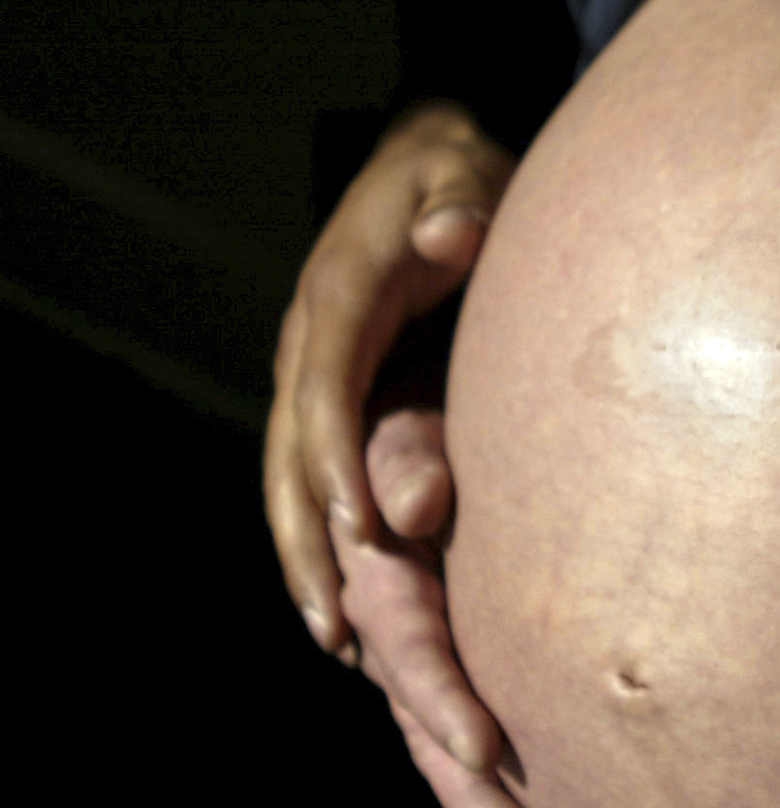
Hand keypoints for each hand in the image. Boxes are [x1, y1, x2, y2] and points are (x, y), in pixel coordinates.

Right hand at [265, 102, 512, 657]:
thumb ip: (463, 205)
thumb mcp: (466, 177)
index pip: (329, 387)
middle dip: (307, 540)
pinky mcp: (328, 395)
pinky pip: (307, 476)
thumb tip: (454, 232)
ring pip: (286, 478)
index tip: (364, 528)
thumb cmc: (459, 178)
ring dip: (302, 557)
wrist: (424, 167)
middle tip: (336, 625)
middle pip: (290, 454)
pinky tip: (343, 605)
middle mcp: (312, 341)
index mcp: (342, 294)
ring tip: (334, 640)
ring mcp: (312, 371)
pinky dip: (315, 537)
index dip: (338, 459)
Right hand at [332, 407, 554, 807]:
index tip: (492, 752)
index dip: (442, 698)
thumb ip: (411, 449)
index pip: (408, 644)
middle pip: (421, 723)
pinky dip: (487, 792)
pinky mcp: (449, 658)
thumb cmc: (431, 389)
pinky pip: (459, 738)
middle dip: (469, 794)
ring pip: (439, 748)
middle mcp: (389, 619)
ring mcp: (417, 646)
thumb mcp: (414, 406)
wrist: (431, 390)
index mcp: (378, 563)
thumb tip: (416, 502)